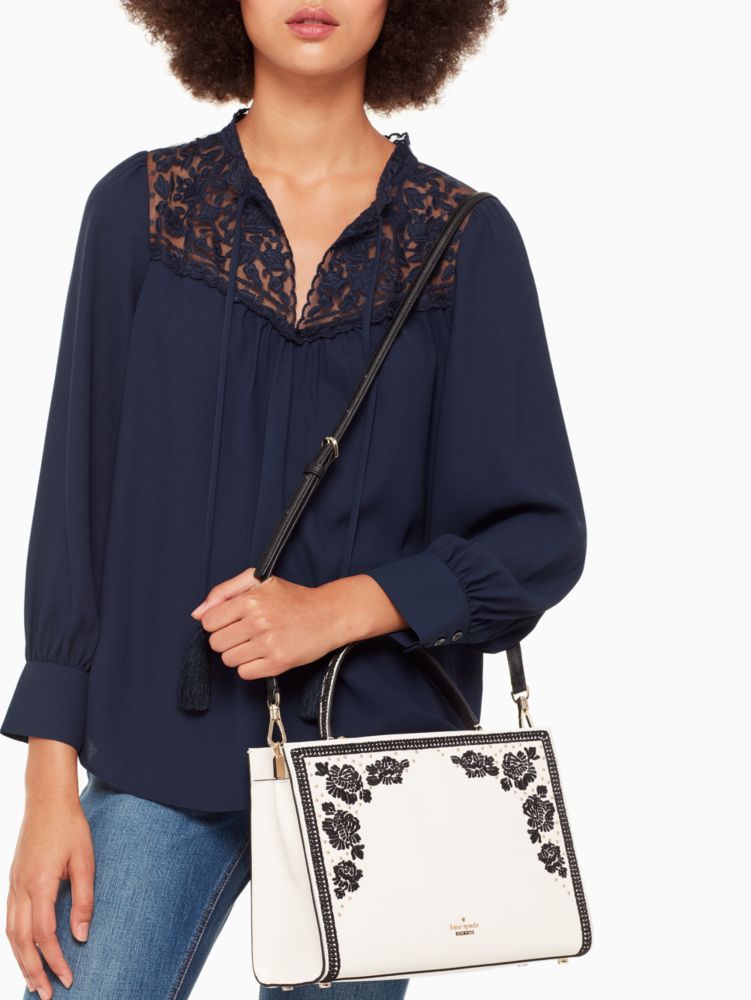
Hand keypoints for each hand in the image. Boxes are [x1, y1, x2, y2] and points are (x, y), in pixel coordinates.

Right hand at [6, 740, 93, 997]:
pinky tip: (25, 952)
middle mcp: (20, 888)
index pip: (44, 935)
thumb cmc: (70, 827)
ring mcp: (12, 885)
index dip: (55, 960)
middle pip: (20, 941)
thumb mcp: (85, 860)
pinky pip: (9, 920)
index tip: (69, 979)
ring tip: (35, 982)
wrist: (47, 799)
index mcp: (39, 884)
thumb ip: (84, 898)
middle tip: (47, 994)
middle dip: (33, 971)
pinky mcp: (12, 881)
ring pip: (10, 933)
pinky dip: (15, 942)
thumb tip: (81, 935)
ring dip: (21, 961)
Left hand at [190, 567, 409, 681]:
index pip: (209, 622)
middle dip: (228, 639)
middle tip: (246, 632)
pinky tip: (264, 654)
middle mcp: (258, 621)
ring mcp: (268, 644)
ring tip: (257, 643)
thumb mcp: (260, 581)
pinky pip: (245, 673)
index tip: (232, 621)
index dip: (218, 623)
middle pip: (216, 643)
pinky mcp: (278, 663)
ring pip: (228, 660)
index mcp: (251, 599)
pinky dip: (251, 667)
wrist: (328, 615)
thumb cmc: (293, 598)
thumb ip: (224, 591)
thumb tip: (198, 613)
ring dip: (239, 654)